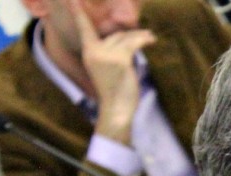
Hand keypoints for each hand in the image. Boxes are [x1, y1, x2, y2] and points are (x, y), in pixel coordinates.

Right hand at [68, 0, 154, 143]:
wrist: (117, 109)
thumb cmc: (114, 91)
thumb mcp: (106, 68)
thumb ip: (109, 52)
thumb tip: (124, 38)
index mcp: (88, 52)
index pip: (83, 27)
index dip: (78, 12)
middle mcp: (95, 51)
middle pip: (114, 33)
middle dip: (130, 33)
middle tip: (144, 33)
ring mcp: (107, 55)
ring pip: (126, 37)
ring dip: (140, 36)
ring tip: (150, 37)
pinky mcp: (120, 59)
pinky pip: (134, 43)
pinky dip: (144, 40)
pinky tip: (151, 40)